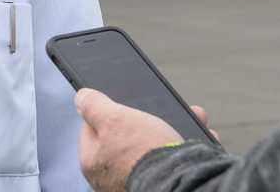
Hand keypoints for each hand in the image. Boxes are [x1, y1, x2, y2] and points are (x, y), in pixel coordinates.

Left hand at [75, 88, 196, 191]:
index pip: (93, 128)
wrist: (180, 184)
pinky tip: (198, 142)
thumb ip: (93, 105)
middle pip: (127, 137)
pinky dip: (186, 151)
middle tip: (164, 107)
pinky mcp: (158, 186)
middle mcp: (110, 177)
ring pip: (154, 148)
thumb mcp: (114, 118)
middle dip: (150, 119)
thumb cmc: (143, 152)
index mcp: (92, 161)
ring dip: (174, 131)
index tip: (125, 103)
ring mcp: (134, 183)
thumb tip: (81, 97)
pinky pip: (172, 163)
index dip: (108, 111)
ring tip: (194, 118)